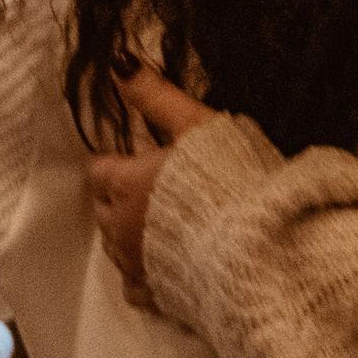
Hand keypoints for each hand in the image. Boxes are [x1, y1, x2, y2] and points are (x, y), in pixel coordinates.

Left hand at [84, 66, 210, 306]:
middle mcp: (120, 227)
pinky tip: (165, 264)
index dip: (117, 164)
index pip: (99, 170)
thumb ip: (154, 96)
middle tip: (154, 190)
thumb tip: (118, 61)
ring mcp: (135, 266)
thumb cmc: (228, 180)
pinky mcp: (155, 296)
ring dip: (128, 234)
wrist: (259, 246)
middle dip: (118, 199)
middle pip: (102, 209)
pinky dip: (142, 273)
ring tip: (162, 225)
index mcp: (125, 184)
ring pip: (114, 247)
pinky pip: (134, 285)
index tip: (141, 161)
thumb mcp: (196, 125)